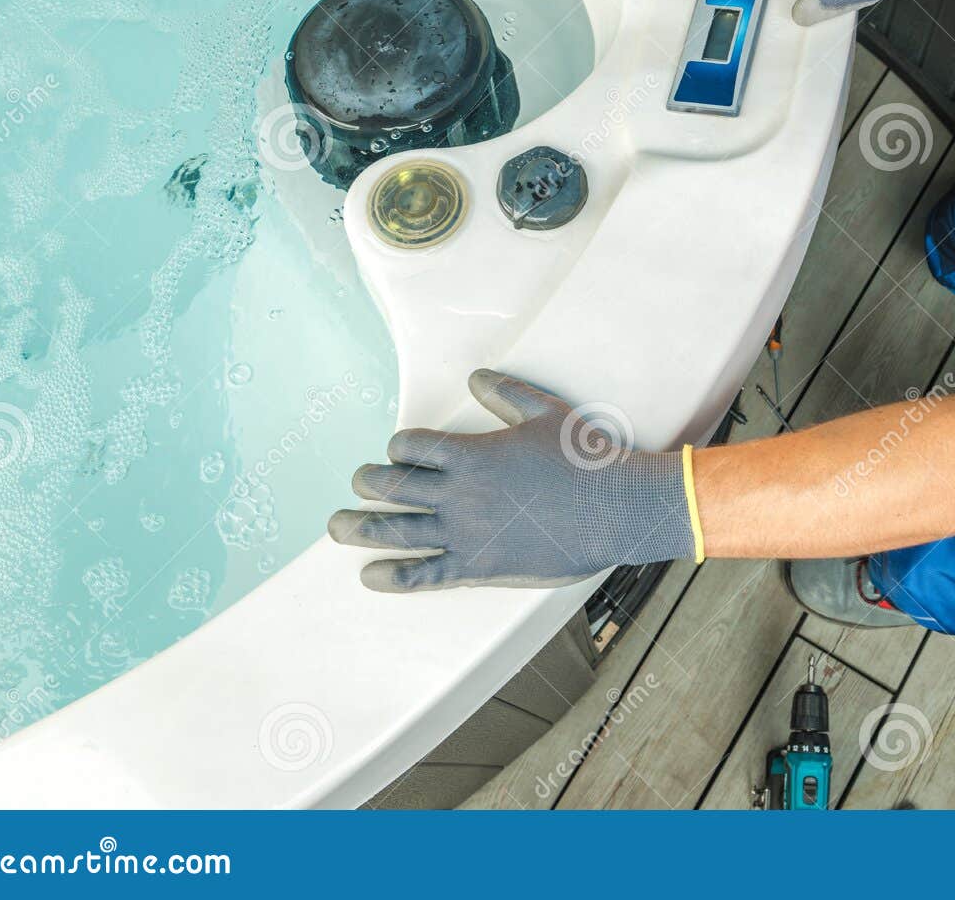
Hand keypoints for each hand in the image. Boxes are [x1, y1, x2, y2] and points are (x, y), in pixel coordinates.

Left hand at [329, 370, 700, 591]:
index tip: (397, 453)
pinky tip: (370, 576)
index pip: (410, 446)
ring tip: (337, 526)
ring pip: (393, 530)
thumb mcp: (546, 412)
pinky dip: (391, 576)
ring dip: (358, 528)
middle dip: (366, 484)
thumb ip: (505, 393)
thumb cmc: (586, 459)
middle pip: (389, 486)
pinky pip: (422, 574)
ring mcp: (464, 532)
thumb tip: (475, 377)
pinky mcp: (477, 566)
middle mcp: (458, 492)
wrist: (617, 509)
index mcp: (472, 453)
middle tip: (357, 486)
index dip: (397, 448)